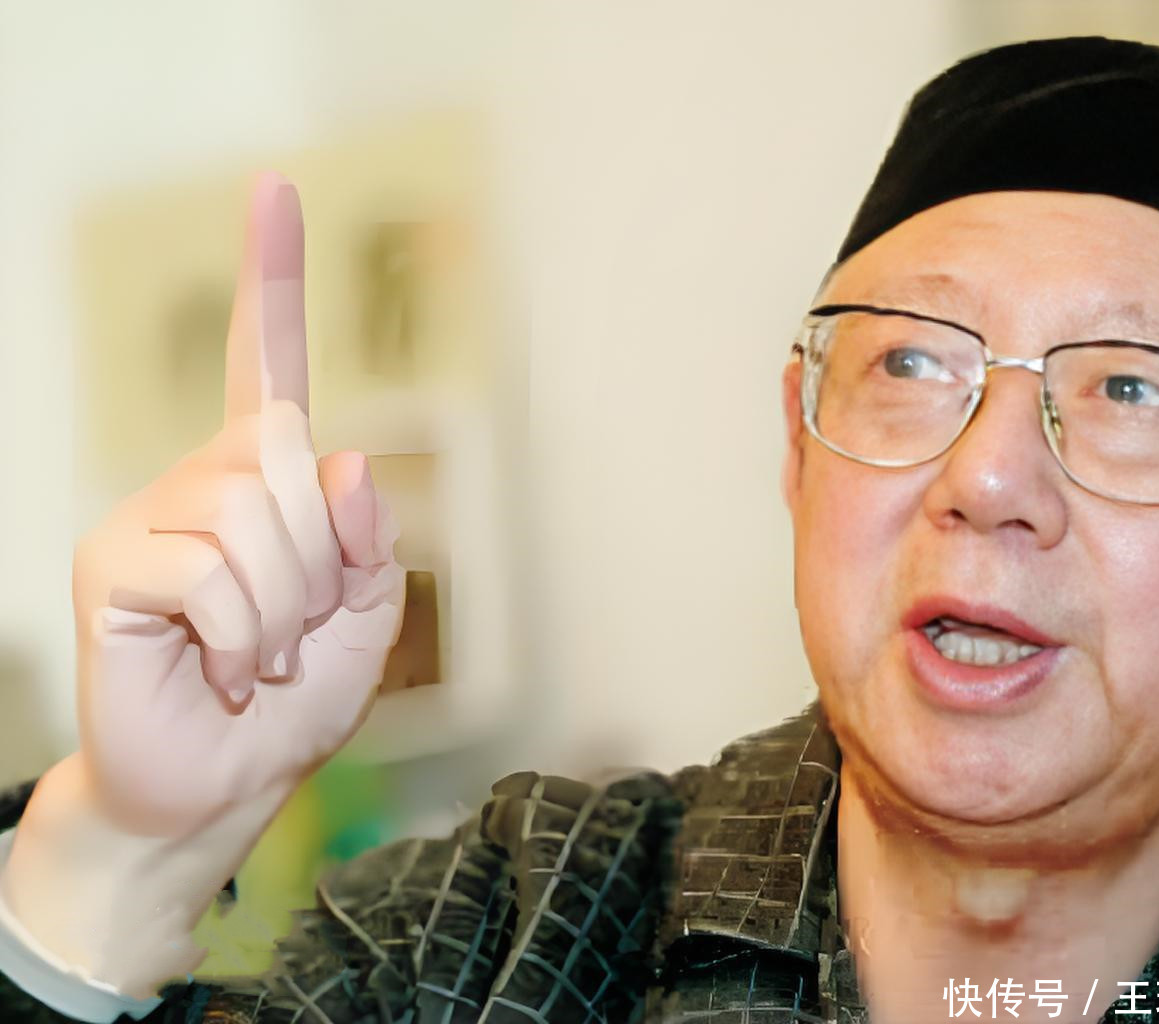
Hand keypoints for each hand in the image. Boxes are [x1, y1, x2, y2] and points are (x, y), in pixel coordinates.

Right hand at [1, 174, 405, 993]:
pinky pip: (214, 575)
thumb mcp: (364, 622)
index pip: (263, 361)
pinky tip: (220, 670)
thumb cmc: (291, 702)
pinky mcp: (113, 565)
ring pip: (255, 517)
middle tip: (292, 628)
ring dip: (285, 609)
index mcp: (263, 482)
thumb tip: (345, 458)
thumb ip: (369, 542)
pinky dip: (243, 640)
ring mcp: (149, 517)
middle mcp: (200, 479)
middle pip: (285, 454)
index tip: (275, 187)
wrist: (220, 786)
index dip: (272, 276)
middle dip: (319, 559)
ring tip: (257, 655)